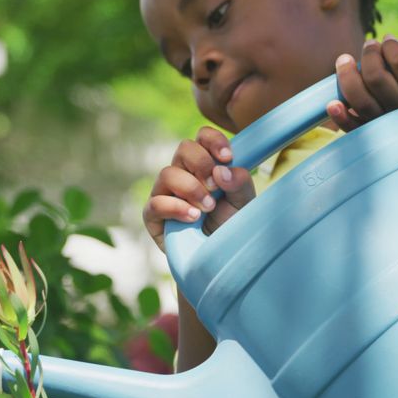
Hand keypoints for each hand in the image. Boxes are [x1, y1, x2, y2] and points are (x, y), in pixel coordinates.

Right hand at [143, 126, 255, 251]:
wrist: (219, 260)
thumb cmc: (231, 227)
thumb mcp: (244, 204)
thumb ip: (240, 183)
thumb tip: (222, 170)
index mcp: (206, 165)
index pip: (202, 137)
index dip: (213, 140)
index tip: (228, 157)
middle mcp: (183, 173)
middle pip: (184, 148)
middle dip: (202, 164)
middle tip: (216, 187)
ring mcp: (165, 193)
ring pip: (168, 173)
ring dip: (191, 188)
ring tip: (208, 207)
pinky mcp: (153, 216)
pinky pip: (156, 202)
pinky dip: (175, 207)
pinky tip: (192, 217)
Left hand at [327, 35, 397, 132]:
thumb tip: (389, 42)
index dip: (389, 46)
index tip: (388, 39)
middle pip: (375, 78)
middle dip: (368, 55)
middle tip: (369, 44)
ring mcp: (387, 124)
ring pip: (359, 100)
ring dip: (346, 76)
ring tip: (345, 60)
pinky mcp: (374, 136)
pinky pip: (352, 128)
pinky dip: (340, 116)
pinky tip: (333, 102)